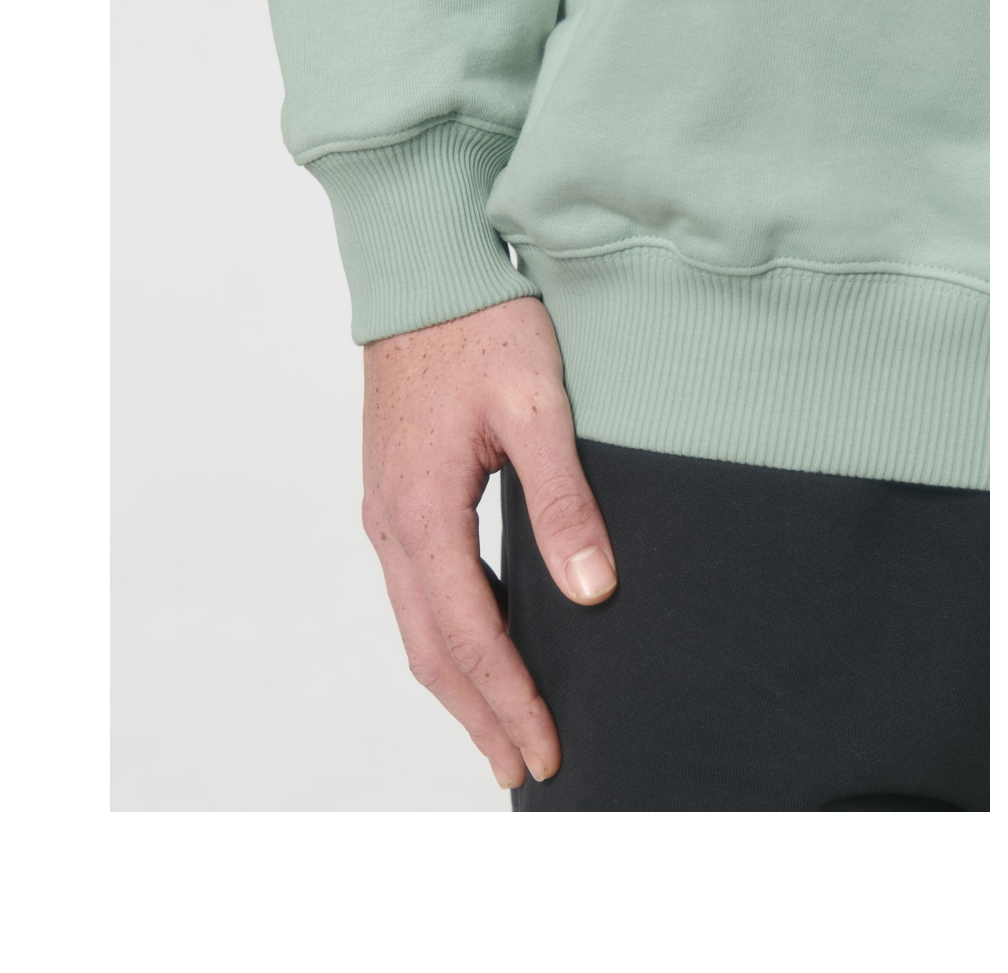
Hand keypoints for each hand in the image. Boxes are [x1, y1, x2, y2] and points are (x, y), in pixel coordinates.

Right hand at [361, 296, 616, 789]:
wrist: (424, 272)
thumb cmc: (481, 327)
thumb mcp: (535, 409)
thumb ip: (562, 501)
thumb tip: (592, 591)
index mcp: (421, 511)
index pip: (471, 635)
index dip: (510, 700)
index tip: (549, 750)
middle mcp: (390, 523)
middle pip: (432, 648)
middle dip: (480, 714)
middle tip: (527, 767)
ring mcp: (384, 509)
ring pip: (417, 624)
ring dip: (459, 682)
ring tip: (502, 726)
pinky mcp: (392, 493)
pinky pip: (414, 589)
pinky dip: (447, 635)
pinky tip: (480, 642)